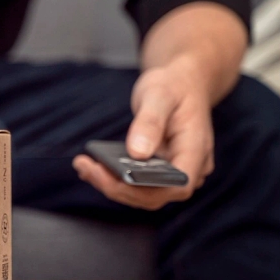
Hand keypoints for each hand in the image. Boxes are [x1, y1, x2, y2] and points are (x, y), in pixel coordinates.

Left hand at [72, 61, 213, 209]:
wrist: (180, 83)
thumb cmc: (174, 86)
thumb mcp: (160, 94)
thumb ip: (150, 122)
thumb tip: (138, 153)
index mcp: (196, 151)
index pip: (176, 186)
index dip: (144, 189)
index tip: (112, 177)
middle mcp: (188, 168)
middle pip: (153, 195)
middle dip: (117, 187)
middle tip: (86, 167)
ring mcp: (172, 173)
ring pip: (141, 194)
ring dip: (110, 184)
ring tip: (83, 164)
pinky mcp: (156, 172)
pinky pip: (135, 184)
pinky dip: (112, 178)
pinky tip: (89, 166)